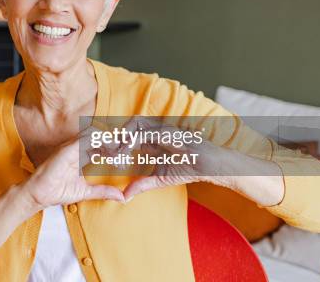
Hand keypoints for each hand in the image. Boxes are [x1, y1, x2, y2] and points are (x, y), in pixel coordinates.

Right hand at [22, 131, 125, 209]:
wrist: (39, 195)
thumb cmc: (57, 191)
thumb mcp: (85, 192)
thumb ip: (102, 191)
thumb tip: (121, 197)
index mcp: (80, 155)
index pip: (100, 144)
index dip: (115, 146)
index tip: (128, 152)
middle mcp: (76, 148)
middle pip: (100, 136)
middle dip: (116, 140)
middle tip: (130, 146)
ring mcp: (71, 146)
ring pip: (95, 134)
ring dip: (110, 139)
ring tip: (123, 148)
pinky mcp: (67, 149)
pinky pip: (86, 139)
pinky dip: (100, 142)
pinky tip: (111, 151)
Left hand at [121, 119, 283, 205]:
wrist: (212, 167)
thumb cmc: (188, 169)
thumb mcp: (159, 179)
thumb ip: (141, 184)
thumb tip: (124, 196)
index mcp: (152, 139)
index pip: (129, 133)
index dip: (116, 142)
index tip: (107, 156)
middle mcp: (156, 130)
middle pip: (129, 124)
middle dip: (117, 136)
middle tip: (108, 152)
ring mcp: (164, 129)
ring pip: (137, 123)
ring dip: (125, 136)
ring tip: (118, 152)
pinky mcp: (173, 132)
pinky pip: (151, 131)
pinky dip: (138, 139)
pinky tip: (130, 150)